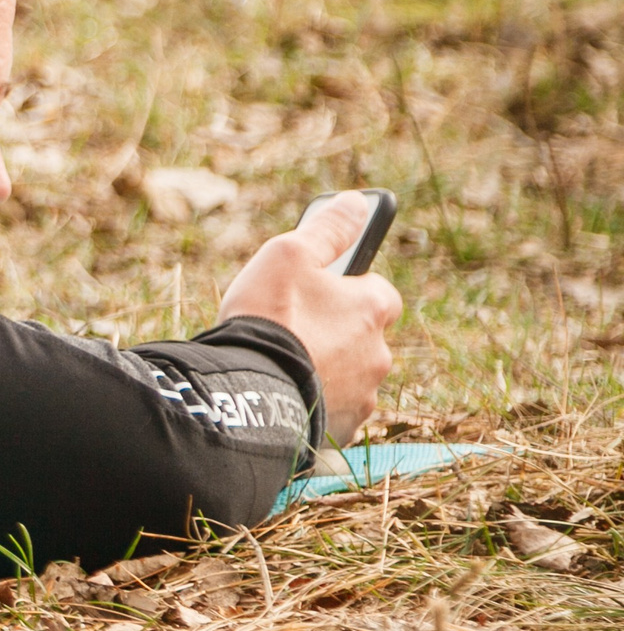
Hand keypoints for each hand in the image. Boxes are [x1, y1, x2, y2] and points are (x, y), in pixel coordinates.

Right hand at [214, 191, 403, 445]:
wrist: (251, 389)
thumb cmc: (270, 316)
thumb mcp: (289, 254)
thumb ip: (327, 229)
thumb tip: (356, 202)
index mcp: (373, 309)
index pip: (379, 293)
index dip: (350, 289)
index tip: (321, 290)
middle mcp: (379, 353)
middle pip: (365, 336)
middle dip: (337, 331)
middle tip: (293, 327)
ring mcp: (364, 395)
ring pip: (351, 374)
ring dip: (328, 367)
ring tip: (284, 362)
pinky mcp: (344, 427)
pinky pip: (335, 408)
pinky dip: (317, 399)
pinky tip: (285, 391)